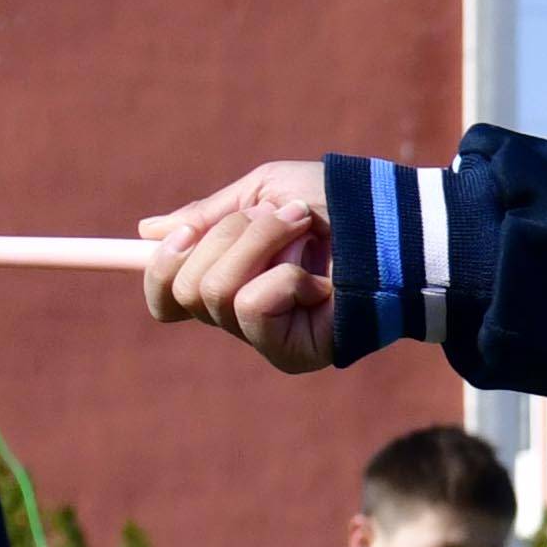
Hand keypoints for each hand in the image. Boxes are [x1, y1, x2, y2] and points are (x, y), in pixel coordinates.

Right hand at [140, 163, 346, 369]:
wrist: (400, 224)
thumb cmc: (342, 204)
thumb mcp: (265, 193)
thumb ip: (210, 215)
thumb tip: (147, 230)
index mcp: (232, 276)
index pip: (168, 296)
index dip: (159, 269)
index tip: (176, 235)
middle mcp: (242, 312)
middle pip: (185, 287)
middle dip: (229, 236)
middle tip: (284, 218)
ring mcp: (266, 336)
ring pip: (214, 290)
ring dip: (259, 243)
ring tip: (306, 233)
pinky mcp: (290, 353)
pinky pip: (249, 306)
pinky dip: (282, 275)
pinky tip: (320, 279)